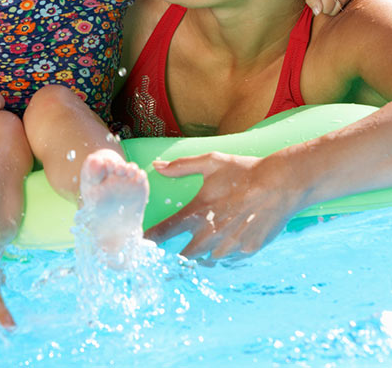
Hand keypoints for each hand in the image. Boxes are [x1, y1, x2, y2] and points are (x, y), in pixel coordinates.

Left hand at [145, 151, 300, 258]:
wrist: (281, 184)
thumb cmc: (243, 171)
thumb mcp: (210, 162)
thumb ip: (181, 167)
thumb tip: (156, 166)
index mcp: (197, 212)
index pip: (164, 232)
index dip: (150, 240)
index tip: (142, 245)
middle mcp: (210, 233)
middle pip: (184, 257)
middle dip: (177, 257)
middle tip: (171, 258)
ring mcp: (229, 246)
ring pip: (207, 261)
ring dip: (202, 257)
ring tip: (200, 252)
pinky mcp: (247, 252)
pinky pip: (228, 261)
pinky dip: (223, 256)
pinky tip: (225, 245)